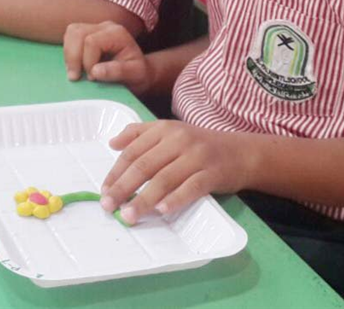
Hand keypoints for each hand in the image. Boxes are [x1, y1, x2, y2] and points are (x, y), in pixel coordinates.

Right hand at [63, 21, 152, 93]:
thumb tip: (95, 71)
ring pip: (71, 32)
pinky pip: (70, 37)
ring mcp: (95, 28)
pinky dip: (69, 52)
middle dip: (73, 57)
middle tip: (77, 77)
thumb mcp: (135, 75)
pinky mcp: (87, 33)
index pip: (92, 42)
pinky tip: (76, 65)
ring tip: (76, 71)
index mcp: (117, 33)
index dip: (87, 61)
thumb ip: (117, 71)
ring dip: (69, 54)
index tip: (93, 78)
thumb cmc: (138, 73)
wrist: (140, 71)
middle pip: (77, 33)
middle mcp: (105, 26)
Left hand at [100, 121, 250, 224]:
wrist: (240, 152)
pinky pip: (191, 187)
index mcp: (165, 129)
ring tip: (128, 216)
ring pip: (164, 179)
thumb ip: (141, 133)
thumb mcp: (171, 131)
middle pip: (145, 165)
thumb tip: (112, 143)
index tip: (104, 191)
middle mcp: (179, 139)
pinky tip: (161, 210)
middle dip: (123, 187)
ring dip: (144, 199)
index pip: (134, 151)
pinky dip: (175, 199)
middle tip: (108, 206)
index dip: (116, 172)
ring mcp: (197, 156)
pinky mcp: (212, 173)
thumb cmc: (199, 145)